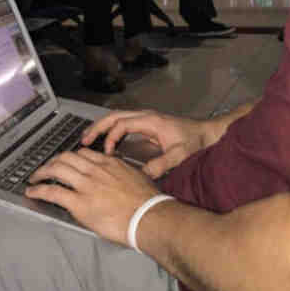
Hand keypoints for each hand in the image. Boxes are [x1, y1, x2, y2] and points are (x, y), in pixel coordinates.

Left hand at [26, 147, 159, 245]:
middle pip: (67, 157)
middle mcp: (96, 170)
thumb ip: (123, 172)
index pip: (84, 153)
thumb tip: (120, 176)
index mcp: (110, 163)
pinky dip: (39, 190)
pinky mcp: (79, 203)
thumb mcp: (137, 176)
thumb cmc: (147, 200)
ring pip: (57, 169)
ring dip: (41, 172)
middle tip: (46, 168)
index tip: (66, 162)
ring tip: (35, 177)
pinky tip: (32, 191)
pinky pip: (53, 192)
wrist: (147, 215)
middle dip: (53, 161)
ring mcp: (86, 185)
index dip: (71, 157)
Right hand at [81, 110, 214, 178]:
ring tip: (87, 140)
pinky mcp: (147, 126)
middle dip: (98, 127)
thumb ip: (163, 164)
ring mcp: (146, 120)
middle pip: (115, 116)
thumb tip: (144, 174)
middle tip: (83, 140)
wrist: (206, 134)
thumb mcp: (180, 155)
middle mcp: (146, 117)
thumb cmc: (194, 141)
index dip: (111, 137)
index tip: (106, 152)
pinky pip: (123, 125)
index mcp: (151, 121)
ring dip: (102, 127)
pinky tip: (105, 143)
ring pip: (117, 118)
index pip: (123, 124)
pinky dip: (111, 131)